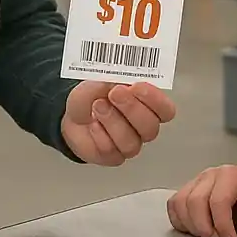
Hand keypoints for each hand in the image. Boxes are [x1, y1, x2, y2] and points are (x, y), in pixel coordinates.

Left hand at [61, 81, 175, 165]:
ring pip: (130, 142)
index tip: (136, 86)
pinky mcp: (113, 157)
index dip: (155, 99)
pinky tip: (93, 124)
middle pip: (150, 126)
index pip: (165, 109)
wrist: (71, 116)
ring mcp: (130, 144)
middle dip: (131, 108)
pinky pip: (111, 150)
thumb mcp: (99, 80)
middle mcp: (143, 127)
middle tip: (114, 93)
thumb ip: (112, 79)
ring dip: (112, 121)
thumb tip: (121, 80)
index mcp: (148, 106)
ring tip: (98, 106)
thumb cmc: (92, 98)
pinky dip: (99, 134)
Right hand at [167, 163, 236, 236]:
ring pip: (180, 203)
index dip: (222, 226)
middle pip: (195, 201)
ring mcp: (196, 181)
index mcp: (230, 176)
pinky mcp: (188, 189)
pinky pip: (174, 204)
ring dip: (191, 225)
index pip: (218, 201)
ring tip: (207, 234)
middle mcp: (210, 176)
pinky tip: (193, 228)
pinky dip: (179, 220)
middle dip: (204, 228)